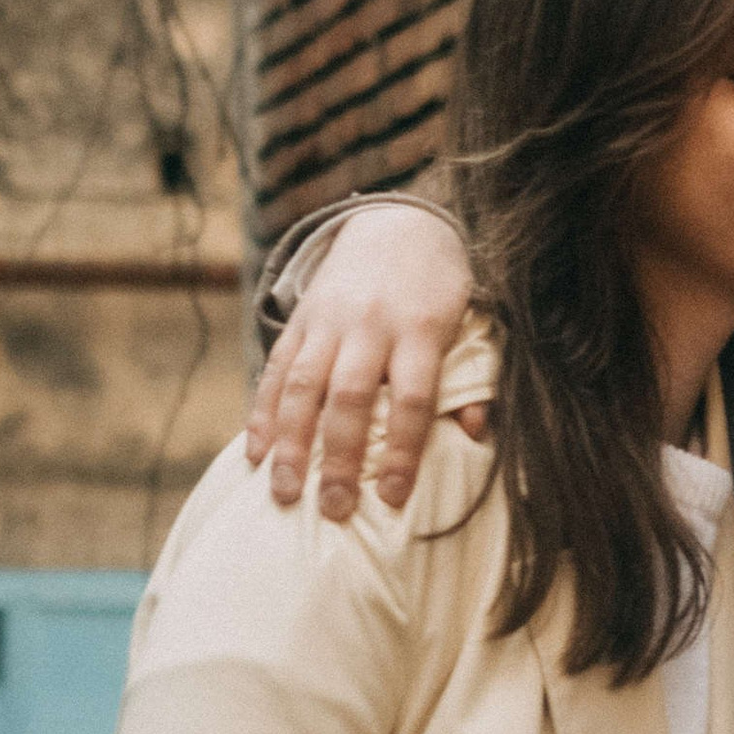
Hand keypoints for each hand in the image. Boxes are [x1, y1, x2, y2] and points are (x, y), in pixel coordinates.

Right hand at [246, 202, 477, 516]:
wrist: (396, 222)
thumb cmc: (438, 289)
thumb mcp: (467, 322)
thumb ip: (471, 377)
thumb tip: (475, 433)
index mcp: (420, 329)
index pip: (413, 399)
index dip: (404, 451)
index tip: (394, 499)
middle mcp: (370, 324)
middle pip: (350, 397)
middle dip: (340, 458)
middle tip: (334, 510)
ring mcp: (328, 320)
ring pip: (303, 386)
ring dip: (291, 444)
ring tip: (285, 494)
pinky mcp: (300, 319)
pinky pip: (277, 369)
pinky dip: (264, 413)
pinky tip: (257, 454)